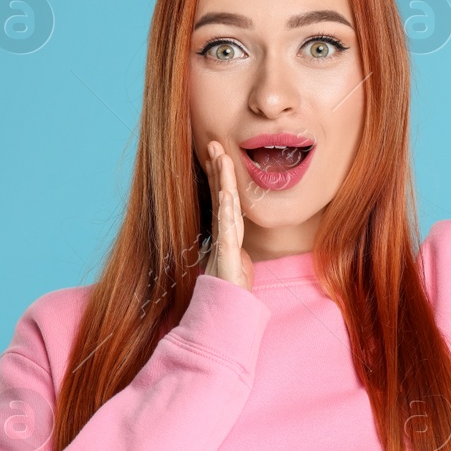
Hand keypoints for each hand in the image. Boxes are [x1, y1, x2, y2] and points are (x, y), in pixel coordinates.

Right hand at [201, 141, 253, 290]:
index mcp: (226, 229)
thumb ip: (234, 238)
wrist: (229, 306)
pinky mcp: (227, 254)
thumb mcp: (236, 254)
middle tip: (213, 144)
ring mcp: (224, 240)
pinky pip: (228, 228)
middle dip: (217, 168)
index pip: (222, 195)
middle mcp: (223, 231)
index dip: (218, 174)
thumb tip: (234, 223)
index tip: (215, 152)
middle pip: (221, 193)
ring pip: (224, 204)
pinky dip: (227, 210)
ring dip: (222, 180)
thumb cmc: (233, 282)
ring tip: (220, 158)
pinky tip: (227, 194)